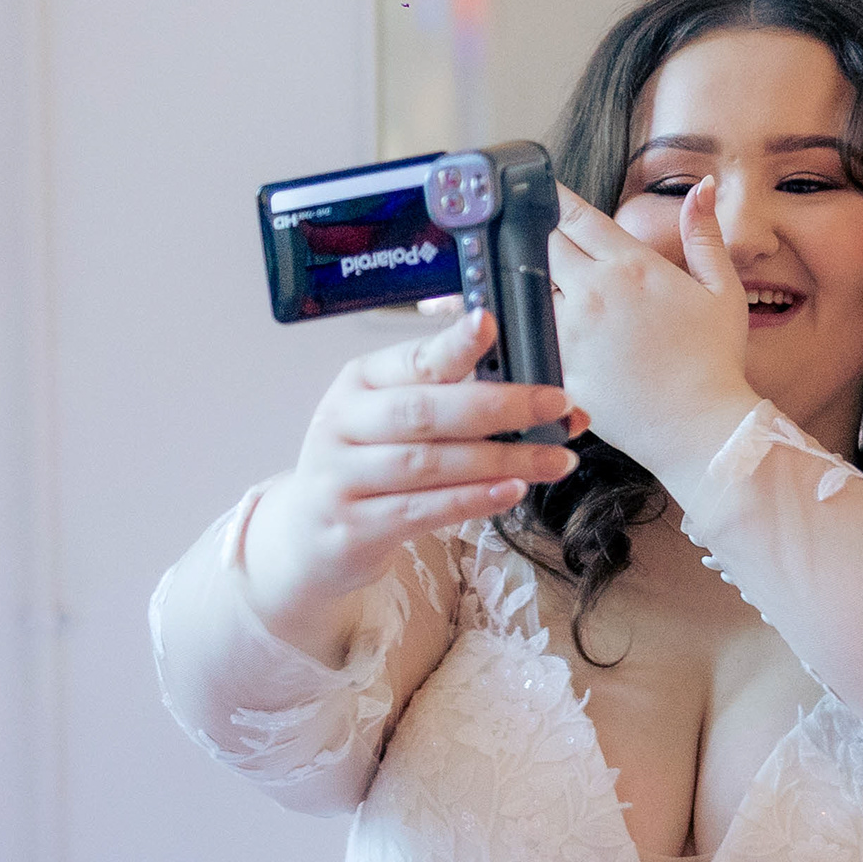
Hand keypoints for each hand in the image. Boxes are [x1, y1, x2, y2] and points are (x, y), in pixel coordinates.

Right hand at [241, 302, 581, 632]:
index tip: (490, 324)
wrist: (307, 537)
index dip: (453, 343)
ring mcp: (341, 477)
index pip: (412, 359)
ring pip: (429, 463)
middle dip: (499, 406)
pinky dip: (472, 499)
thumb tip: (545, 399)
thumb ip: (455, 402)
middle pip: (425, 410)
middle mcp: (343, 423)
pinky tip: (512, 491)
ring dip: (501, 460)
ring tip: (554, 459)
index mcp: (359, 382)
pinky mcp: (353, 527)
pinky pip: (422, 511)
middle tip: (555, 405)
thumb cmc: (369, 467)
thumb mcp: (391, 421)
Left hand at [548, 184, 760, 479]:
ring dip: (531, 283)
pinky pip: (529, 336)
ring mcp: (571, 332)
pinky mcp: (559, 369)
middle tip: (535, 237)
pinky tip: (531, 329)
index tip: (541, 192)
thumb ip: (704, 234)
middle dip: (537, 237)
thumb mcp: (722, 290)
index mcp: (631, 266)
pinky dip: (528, 328)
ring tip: (536, 286)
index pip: (575, 216)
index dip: (554, 199)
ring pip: (529, 288)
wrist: (701, 429)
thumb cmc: (715, 362)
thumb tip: (702, 186)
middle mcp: (594, 292)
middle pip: (542, 245)